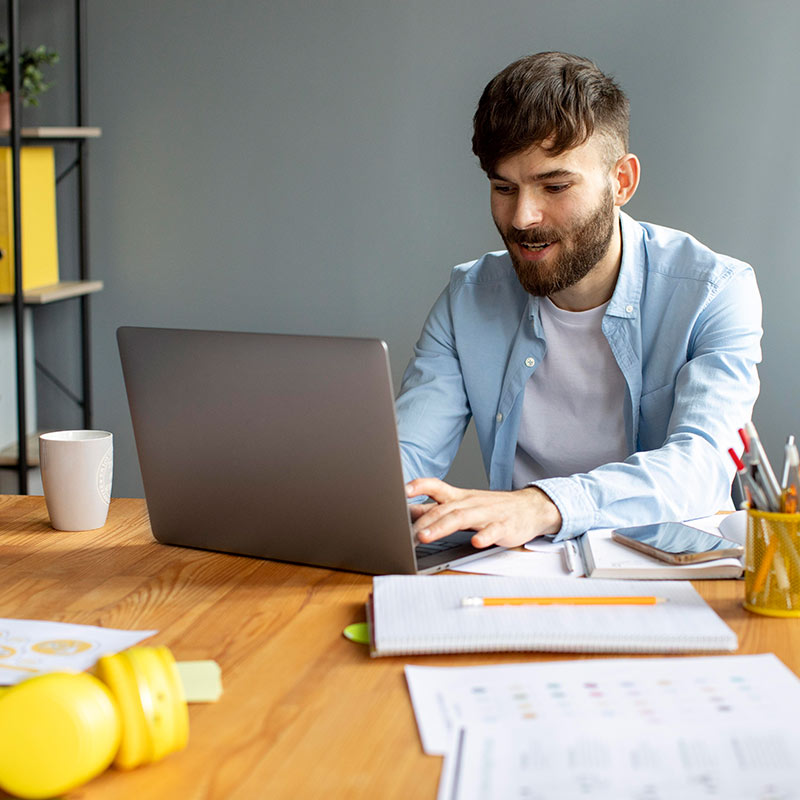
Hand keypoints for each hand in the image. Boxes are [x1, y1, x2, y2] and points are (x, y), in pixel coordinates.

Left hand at [406, 477, 561, 548]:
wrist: (529, 508)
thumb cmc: (491, 508)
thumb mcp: (463, 505)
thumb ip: (437, 509)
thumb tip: (408, 513)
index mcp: (459, 497)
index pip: (436, 486)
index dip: (420, 486)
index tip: (403, 490)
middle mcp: (471, 503)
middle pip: (444, 508)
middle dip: (424, 520)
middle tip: (407, 532)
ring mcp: (487, 513)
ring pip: (462, 518)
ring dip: (442, 527)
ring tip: (425, 537)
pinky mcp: (504, 526)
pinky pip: (493, 530)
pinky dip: (484, 536)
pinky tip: (475, 542)